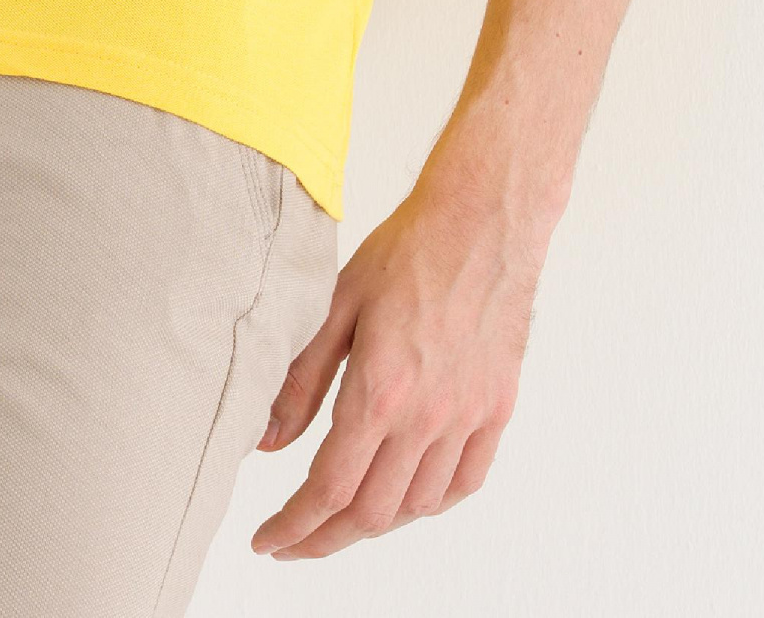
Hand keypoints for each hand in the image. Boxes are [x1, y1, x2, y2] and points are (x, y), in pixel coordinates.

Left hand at [249, 170, 543, 558]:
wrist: (481, 220)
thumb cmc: (406, 250)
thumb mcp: (335, 303)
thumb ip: (301, 379)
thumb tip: (267, 442)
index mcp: (380, 390)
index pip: (330, 488)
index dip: (294, 526)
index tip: (268, 541)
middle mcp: (427, 416)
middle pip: (371, 511)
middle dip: (324, 537)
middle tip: (293, 541)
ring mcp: (467, 417)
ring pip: (417, 505)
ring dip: (374, 522)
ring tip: (341, 515)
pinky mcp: (496, 409)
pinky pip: (465, 483)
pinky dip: (431, 503)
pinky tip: (407, 497)